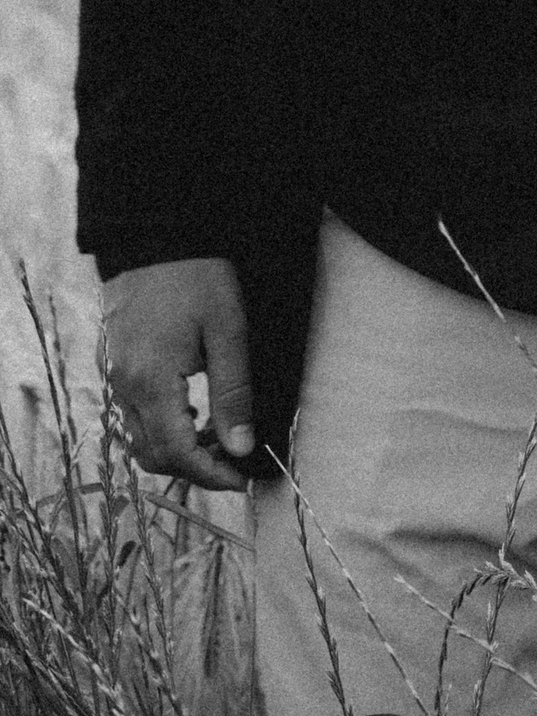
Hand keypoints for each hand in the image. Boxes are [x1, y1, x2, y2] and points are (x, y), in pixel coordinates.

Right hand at [101, 259, 254, 490]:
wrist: (155, 236)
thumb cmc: (197, 277)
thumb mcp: (227, 331)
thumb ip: (233, 394)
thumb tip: (242, 447)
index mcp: (151, 383)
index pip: (177, 454)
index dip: (210, 474)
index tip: (241, 478)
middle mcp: (125, 388)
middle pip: (153, 455)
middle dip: (194, 468)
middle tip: (234, 460)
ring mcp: (115, 377)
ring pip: (139, 439)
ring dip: (176, 450)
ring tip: (218, 437)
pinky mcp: (116, 365)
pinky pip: (132, 416)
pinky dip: (161, 428)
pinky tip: (192, 412)